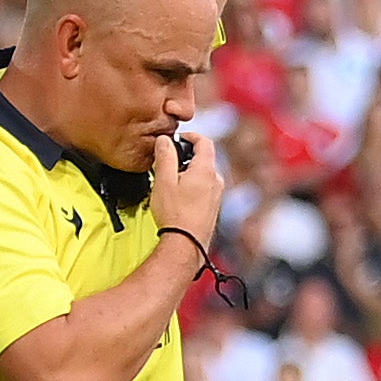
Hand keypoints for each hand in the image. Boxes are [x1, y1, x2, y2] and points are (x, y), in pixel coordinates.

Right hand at [153, 130, 227, 262]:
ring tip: (170, 181)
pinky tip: (179, 196)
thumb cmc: (175, 215)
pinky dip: (193, 185)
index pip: (205, 141)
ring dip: (189, 171)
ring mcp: (217, 195)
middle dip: (186, 155)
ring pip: (204, 174)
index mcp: (206, 170)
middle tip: (168, 160)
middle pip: (204, 158)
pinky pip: (205, 188)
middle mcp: (216, 181)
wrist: (186, 245)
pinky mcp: (213, 207)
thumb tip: (165, 140)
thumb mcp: (164, 180)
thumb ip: (165, 156)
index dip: (191, 135)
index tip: (178, 138)